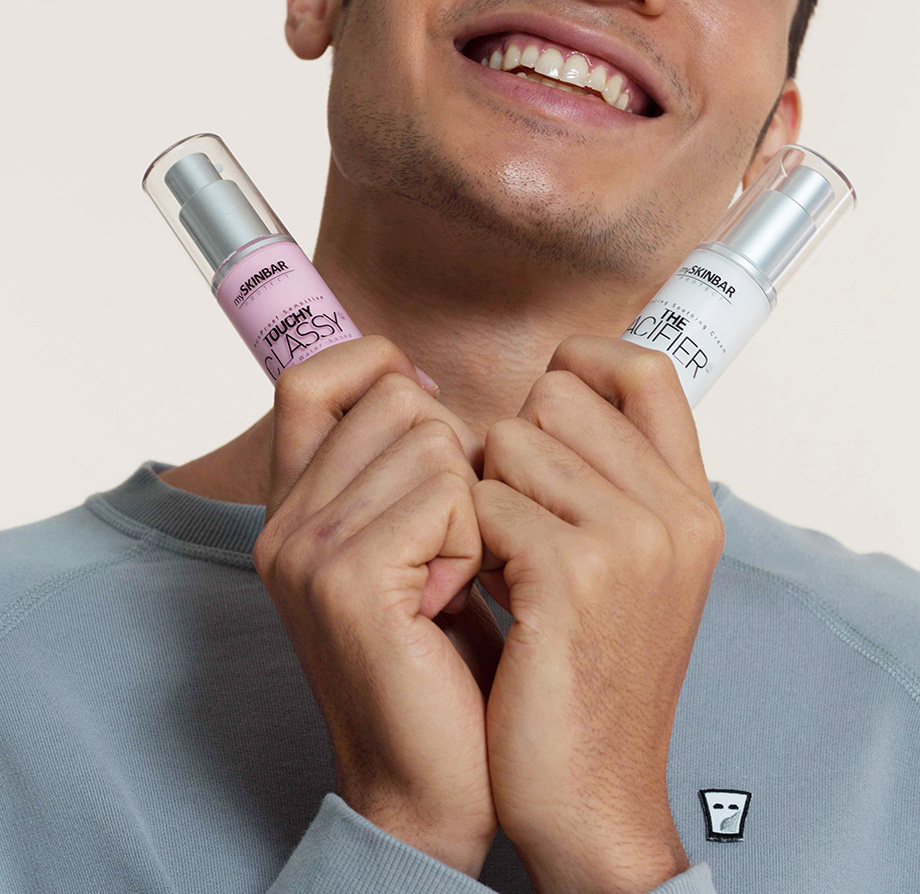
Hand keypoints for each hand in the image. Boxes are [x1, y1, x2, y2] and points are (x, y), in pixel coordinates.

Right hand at [252, 335, 504, 878]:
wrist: (430, 778)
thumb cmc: (438, 655)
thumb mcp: (402, 542)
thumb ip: (388, 465)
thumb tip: (418, 379)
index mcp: (290, 504)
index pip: (312, 375)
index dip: (376, 366)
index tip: (434, 415)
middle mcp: (283, 518)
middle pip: (395, 396)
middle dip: (452, 453)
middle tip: (449, 540)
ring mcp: (306, 547)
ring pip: (432, 438)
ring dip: (471, 504)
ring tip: (451, 577)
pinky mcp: (348, 578)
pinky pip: (448, 492)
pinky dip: (475, 541)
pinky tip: (453, 599)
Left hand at [472, 336, 724, 893]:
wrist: (590, 793)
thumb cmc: (590, 674)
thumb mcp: (633, 566)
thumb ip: (610, 479)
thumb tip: (550, 390)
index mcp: (691, 501)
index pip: (645, 370)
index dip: (582, 364)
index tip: (541, 403)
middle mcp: (674, 511)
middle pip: (557, 394)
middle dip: (513, 446)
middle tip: (514, 522)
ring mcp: (630, 540)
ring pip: (507, 441)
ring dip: (483, 495)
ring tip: (501, 565)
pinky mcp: (573, 575)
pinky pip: (481, 500)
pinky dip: (465, 541)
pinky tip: (483, 592)